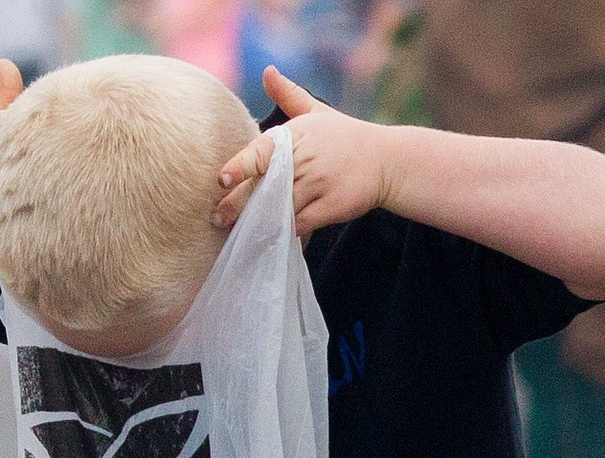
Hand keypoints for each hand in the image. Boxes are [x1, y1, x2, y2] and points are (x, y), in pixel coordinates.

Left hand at [214, 66, 386, 236]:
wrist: (386, 160)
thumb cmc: (344, 137)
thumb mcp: (316, 112)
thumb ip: (289, 95)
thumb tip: (267, 71)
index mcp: (295, 136)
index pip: (262, 152)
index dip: (241, 166)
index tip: (223, 179)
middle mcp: (305, 159)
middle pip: (265, 187)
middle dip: (239, 205)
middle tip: (218, 217)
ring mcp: (318, 184)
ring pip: (280, 209)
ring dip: (259, 223)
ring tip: (240, 233)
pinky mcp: (330, 207)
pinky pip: (299, 225)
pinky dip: (285, 233)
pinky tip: (271, 239)